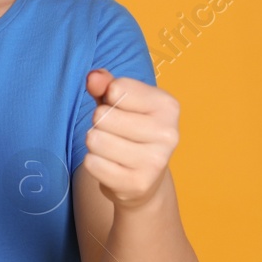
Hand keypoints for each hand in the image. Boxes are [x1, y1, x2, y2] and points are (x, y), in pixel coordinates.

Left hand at [79, 69, 179, 210]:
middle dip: (99, 123)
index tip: (121, 109)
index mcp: (168, 106)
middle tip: (115, 133)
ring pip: (95, 140)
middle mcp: (168, 133)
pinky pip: (92, 164)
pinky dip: (94, 163)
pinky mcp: (138, 184)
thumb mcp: (120, 102)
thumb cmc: (129, 130)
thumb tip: (93, 77)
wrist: (144, 178)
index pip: (117, 89)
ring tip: (112, 149)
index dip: (108, 98)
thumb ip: (105, 84)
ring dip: (95, 144)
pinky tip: (111, 166)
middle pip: (102, 115)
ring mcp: (156, 161)